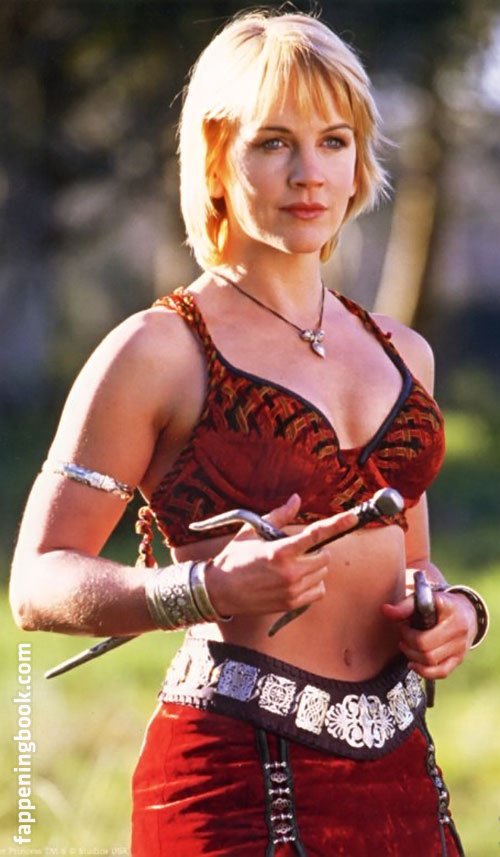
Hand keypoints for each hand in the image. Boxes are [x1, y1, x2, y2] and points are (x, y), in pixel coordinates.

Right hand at [206, 494, 357, 618]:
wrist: (219, 590)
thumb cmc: (235, 557)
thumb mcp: (253, 531)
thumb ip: (279, 516)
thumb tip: (297, 499)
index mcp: (281, 550)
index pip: (316, 534)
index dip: (338, 524)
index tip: (353, 517)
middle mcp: (290, 571)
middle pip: (324, 556)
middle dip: (317, 550)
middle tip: (299, 549)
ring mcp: (292, 590)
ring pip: (322, 573)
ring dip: (314, 567)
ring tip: (292, 565)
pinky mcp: (292, 603)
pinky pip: (319, 591)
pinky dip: (314, 583)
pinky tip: (297, 579)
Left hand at [382, 589, 477, 678]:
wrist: (468, 613)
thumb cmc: (440, 605)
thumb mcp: (425, 597)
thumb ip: (405, 605)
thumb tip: (385, 610)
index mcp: (449, 607)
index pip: (426, 616)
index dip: (408, 623)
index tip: (402, 624)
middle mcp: (458, 628)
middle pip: (424, 644)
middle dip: (407, 641)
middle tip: (403, 634)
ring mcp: (460, 646)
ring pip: (430, 660)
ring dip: (412, 655)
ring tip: (406, 646)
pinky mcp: (459, 659)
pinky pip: (440, 672)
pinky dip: (423, 671)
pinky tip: (413, 664)